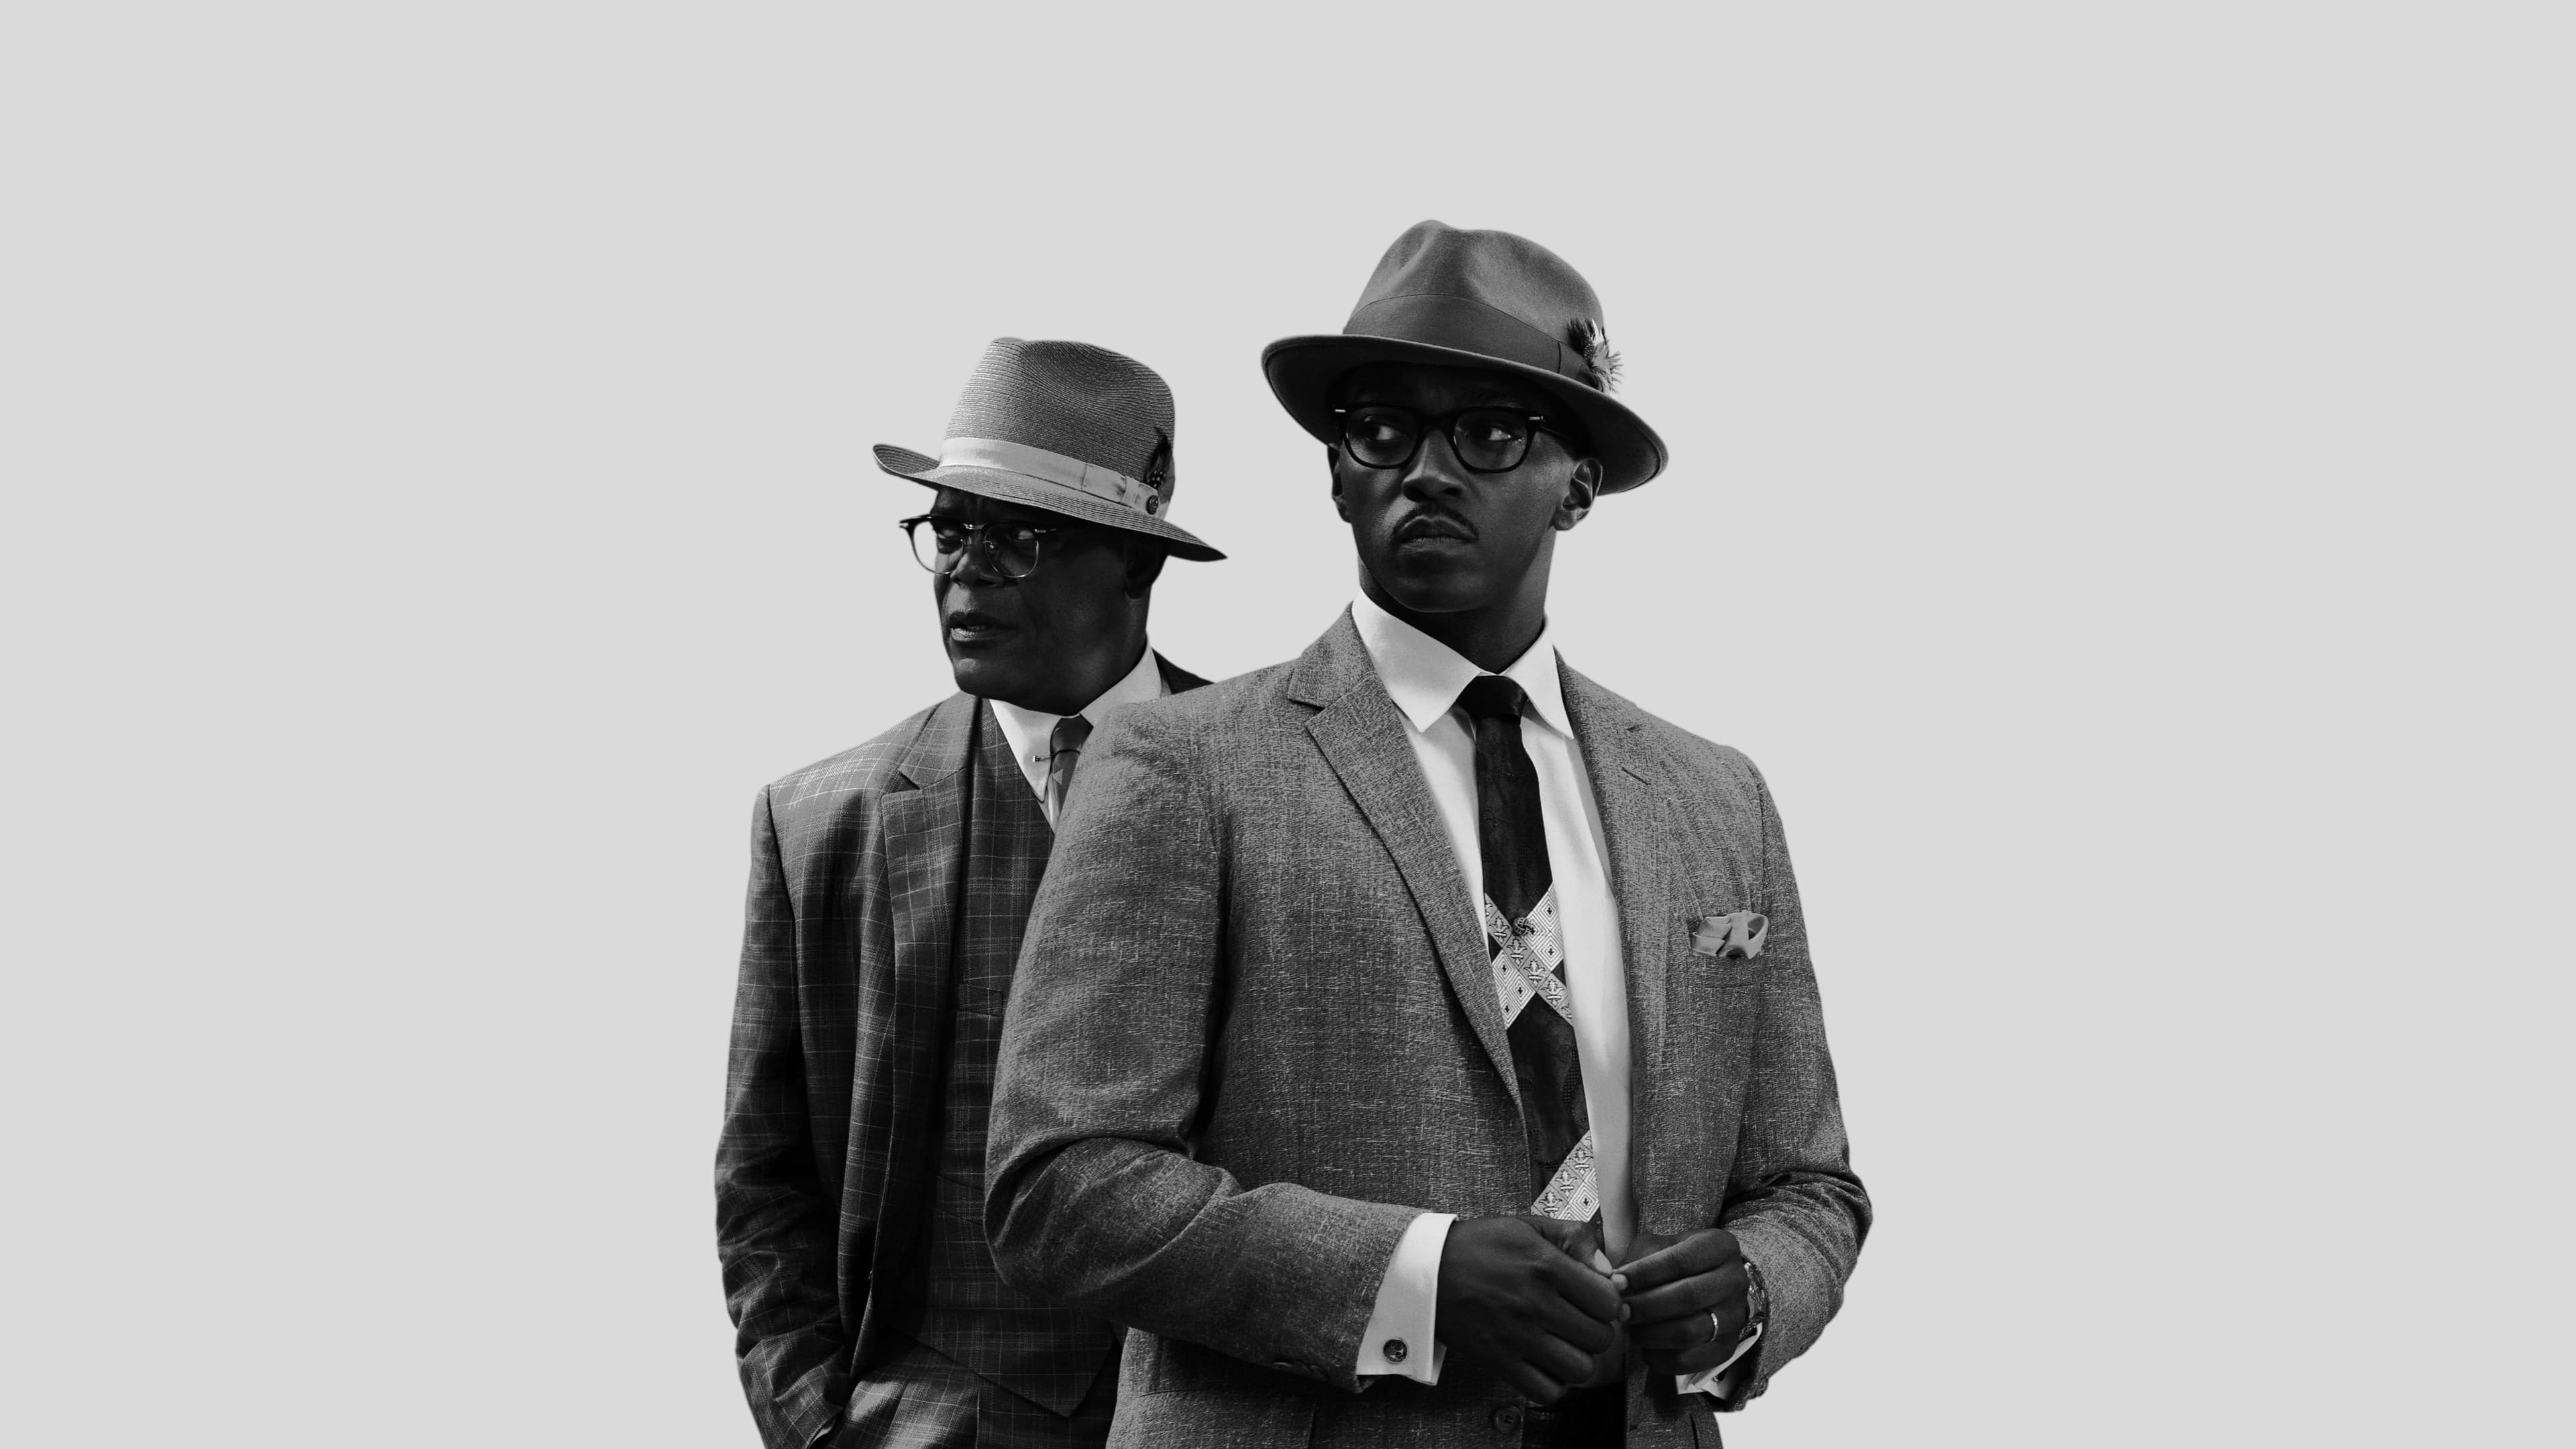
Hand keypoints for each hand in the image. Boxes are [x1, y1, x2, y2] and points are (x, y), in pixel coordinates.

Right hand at [1434, 1214, 1622, 1404]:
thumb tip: (1608, 1270)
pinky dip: (1553, 1384)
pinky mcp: (1498, 1361)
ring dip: (1578, 1359)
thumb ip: (1574, 1237)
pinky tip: (1546, 1364)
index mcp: (1545, 1265)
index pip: (1609, 1300)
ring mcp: (1516, 1336)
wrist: (1425, 1270)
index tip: (1596, 1300)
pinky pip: (1547, 1391)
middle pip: (1600, 1338)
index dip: (1609, 1302)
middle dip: (1597, 1331)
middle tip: (1580, 1322)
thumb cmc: (1479, 1246)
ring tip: (1565, 1345)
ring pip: (1580, 1369)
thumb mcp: (1527, 1225)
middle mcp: (1534, 1303)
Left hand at [1618, 1228, 1749, 1377]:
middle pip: (1688, 1296)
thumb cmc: (1677, 1261)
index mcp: (1720, 1247)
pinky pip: (1692, 1360)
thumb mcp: (1660, 1245)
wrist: (1711, 1286)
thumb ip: (1640, 1256)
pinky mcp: (1727, 1348)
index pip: (1682, 1260)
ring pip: (1690, 1331)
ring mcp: (1735, 1317)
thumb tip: (1615, 1280)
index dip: (1645, 1272)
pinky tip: (1644, 1349)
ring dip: (1652, 1333)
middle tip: (1619, 1310)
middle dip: (1647, 1305)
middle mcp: (1735, 1281)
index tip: (1617, 1282)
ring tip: (1630, 1329)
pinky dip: (1662, 1358)